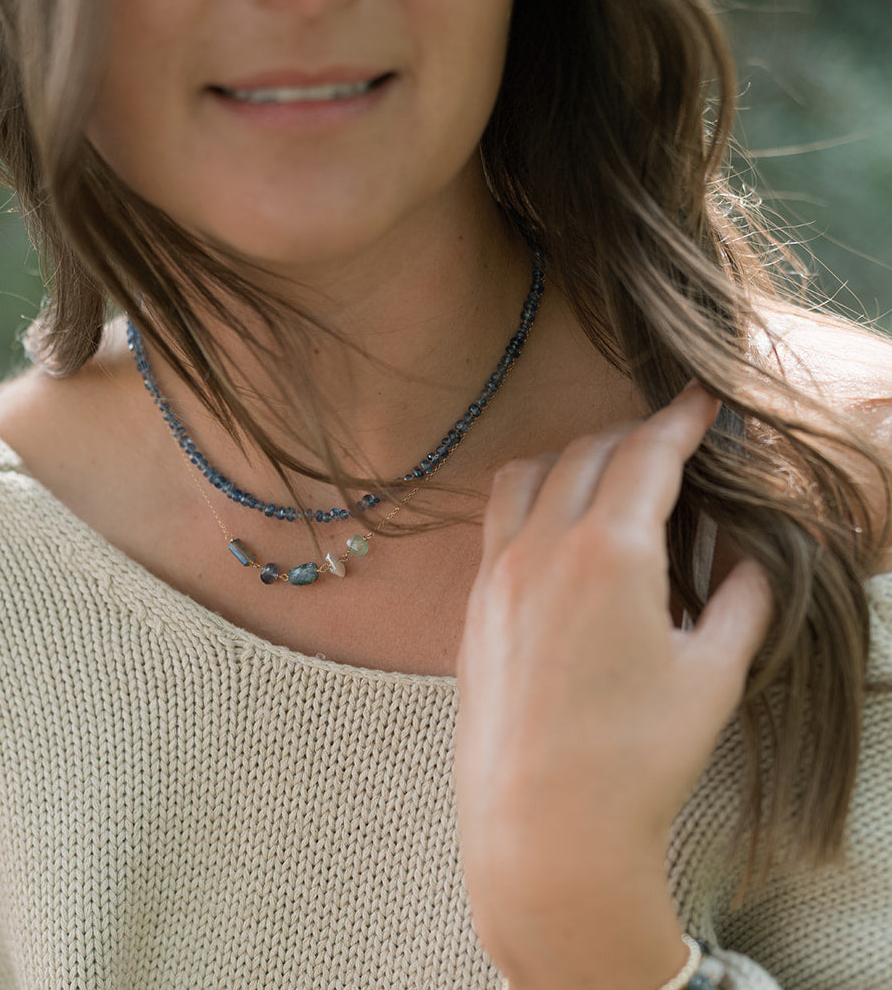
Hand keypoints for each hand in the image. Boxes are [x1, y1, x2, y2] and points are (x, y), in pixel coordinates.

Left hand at [454, 381, 772, 988]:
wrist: (542, 824)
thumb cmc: (637, 758)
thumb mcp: (713, 674)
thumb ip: (741, 598)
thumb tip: (749, 554)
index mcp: (610, 552)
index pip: (648, 454)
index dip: (681, 419)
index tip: (700, 400)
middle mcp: (544, 545)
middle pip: (588, 451)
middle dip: (634, 434)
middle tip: (670, 440)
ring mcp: (499, 571)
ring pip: (530, 473)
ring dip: (574, 455)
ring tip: (610, 472)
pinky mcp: (475, 601)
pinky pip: (498, 516)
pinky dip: (532, 493)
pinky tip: (557, 520)